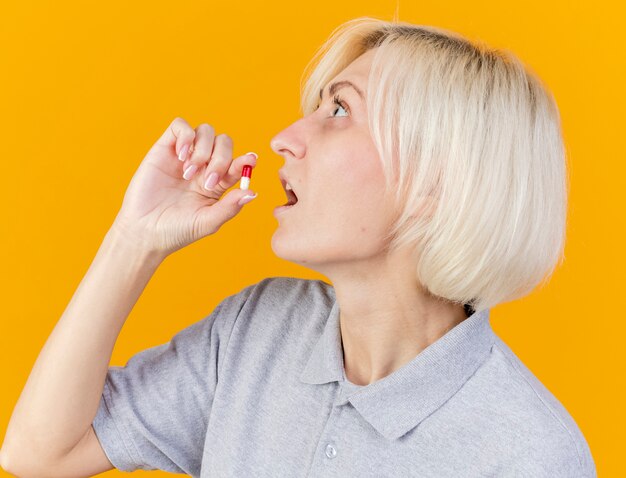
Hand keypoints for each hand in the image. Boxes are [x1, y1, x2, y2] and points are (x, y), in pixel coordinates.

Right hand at [111, 117, 257, 256]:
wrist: (144, 231)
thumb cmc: (177, 230)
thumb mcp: (208, 222)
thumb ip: (230, 207)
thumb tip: (252, 192)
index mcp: (218, 182)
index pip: (237, 163)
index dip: (245, 160)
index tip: (250, 161)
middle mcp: (204, 165)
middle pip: (224, 142)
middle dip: (221, 159)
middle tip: (207, 181)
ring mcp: (185, 155)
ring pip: (206, 131)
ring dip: (203, 150)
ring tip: (189, 173)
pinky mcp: (165, 148)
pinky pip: (180, 125)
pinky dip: (186, 136)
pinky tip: (181, 157)